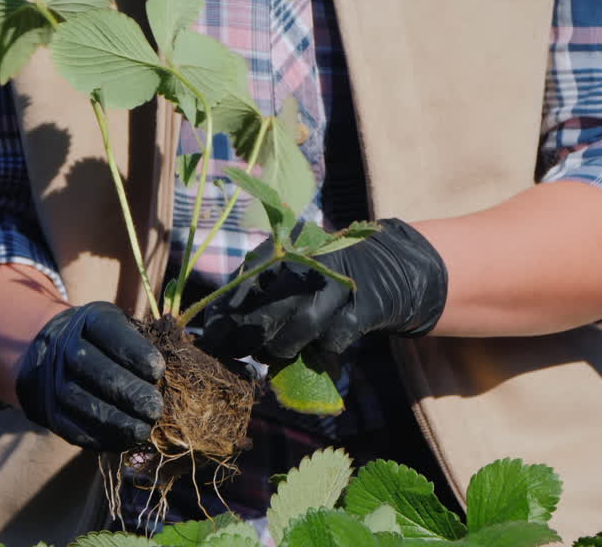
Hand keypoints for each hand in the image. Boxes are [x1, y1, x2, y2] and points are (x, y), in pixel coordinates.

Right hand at [14, 302, 164, 450]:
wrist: (56, 356)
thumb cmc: (110, 343)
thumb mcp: (126, 328)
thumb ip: (149, 342)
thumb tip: (181, 367)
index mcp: (91, 319)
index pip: (109, 330)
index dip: (134, 352)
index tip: (158, 371)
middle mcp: (65, 346)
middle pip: (91, 368)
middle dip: (126, 391)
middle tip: (155, 409)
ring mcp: (52, 379)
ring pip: (78, 400)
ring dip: (113, 420)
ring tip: (142, 430)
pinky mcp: (50, 411)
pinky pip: (70, 427)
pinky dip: (97, 437)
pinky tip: (122, 442)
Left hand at [196, 218, 447, 361]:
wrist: (389, 267)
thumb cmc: (323, 279)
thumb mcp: (289, 273)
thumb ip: (258, 296)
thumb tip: (217, 333)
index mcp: (284, 249)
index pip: (241, 287)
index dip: (223, 318)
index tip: (212, 339)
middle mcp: (309, 261)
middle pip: (265, 311)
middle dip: (245, 338)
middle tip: (236, 353)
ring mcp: (339, 283)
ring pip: (299, 329)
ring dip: (281, 349)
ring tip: (275, 353)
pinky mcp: (365, 306)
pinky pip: (333, 340)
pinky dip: (321, 349)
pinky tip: (317, 346)